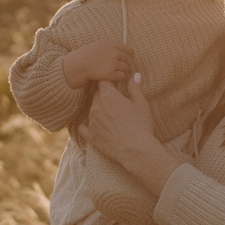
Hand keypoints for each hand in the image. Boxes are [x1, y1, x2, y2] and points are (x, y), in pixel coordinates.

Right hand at [62, 40, 134, 87]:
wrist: (78, 64)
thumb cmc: (87, 55)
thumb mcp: (100, 45)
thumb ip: (113, 47)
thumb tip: (127, 52)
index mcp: (113, 44)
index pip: (129, 51)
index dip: (128, 57)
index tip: (124, 61)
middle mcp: (115, 52)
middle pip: (129, 60)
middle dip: (125, 64)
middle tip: (118, 68)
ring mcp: (113, 63)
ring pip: (126, 68)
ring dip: (122, 71)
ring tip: (114, 72)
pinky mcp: (111, 73)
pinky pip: (122, 76)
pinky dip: (119, 77)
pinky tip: (112, 77)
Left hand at [84, 77, 180, 197]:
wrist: (135, 149)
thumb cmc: (141, 125)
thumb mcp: (141, 103)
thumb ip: (135, 88)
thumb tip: (136, 74)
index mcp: (108, 96)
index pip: (103, 81)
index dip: (109, 80)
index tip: (114, 82)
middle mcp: (96, 106)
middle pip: (96, 94)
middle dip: (103, 94)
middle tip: (113, 98)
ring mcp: (92, 121)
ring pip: (91, 109)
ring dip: (98, 108)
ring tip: (107, 113)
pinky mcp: (90, 136)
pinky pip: (83, 127)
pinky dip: (86, 125)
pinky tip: (91, 125)